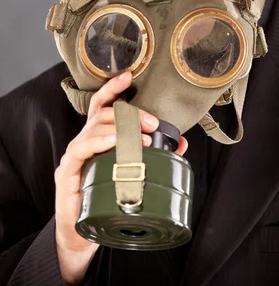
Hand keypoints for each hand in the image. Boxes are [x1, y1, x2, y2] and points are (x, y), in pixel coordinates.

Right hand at [54, 70, 187, 283]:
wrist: (80, 232)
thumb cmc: (104, 197)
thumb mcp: (130, 173)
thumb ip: (155, 156)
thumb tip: (181, 142)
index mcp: (98, 136)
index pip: (103, 105)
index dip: (113, 88)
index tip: (129, 76)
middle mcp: (84, 140)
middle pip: (103, 113)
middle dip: (130, 114)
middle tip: (153, 124)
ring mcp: (74, 154)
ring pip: (94, 128)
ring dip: (121, 129)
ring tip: (143, 140)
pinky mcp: (67, 171)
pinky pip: (81, 149)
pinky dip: (98, 142)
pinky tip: (112, 143)